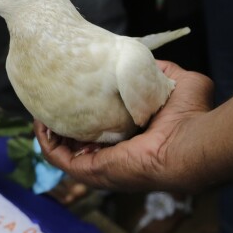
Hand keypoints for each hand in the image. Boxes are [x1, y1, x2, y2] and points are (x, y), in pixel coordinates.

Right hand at [35, 61, 213, 192]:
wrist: (191, 140)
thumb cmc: (190, 116)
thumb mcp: (173, 82)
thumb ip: (157, 72)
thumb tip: (143, 61)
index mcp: (131, 141)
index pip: (100, 131)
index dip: (84, 114)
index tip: (73, 95)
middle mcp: (113, 157)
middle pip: (76, 143)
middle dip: (60, 124)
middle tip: (50, 102)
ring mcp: (100, 167)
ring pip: (62, 151)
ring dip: (48, 132)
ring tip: (40, 109)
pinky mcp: (90, 171)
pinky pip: (58, 158)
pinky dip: (46, 141)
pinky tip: (40, 122)